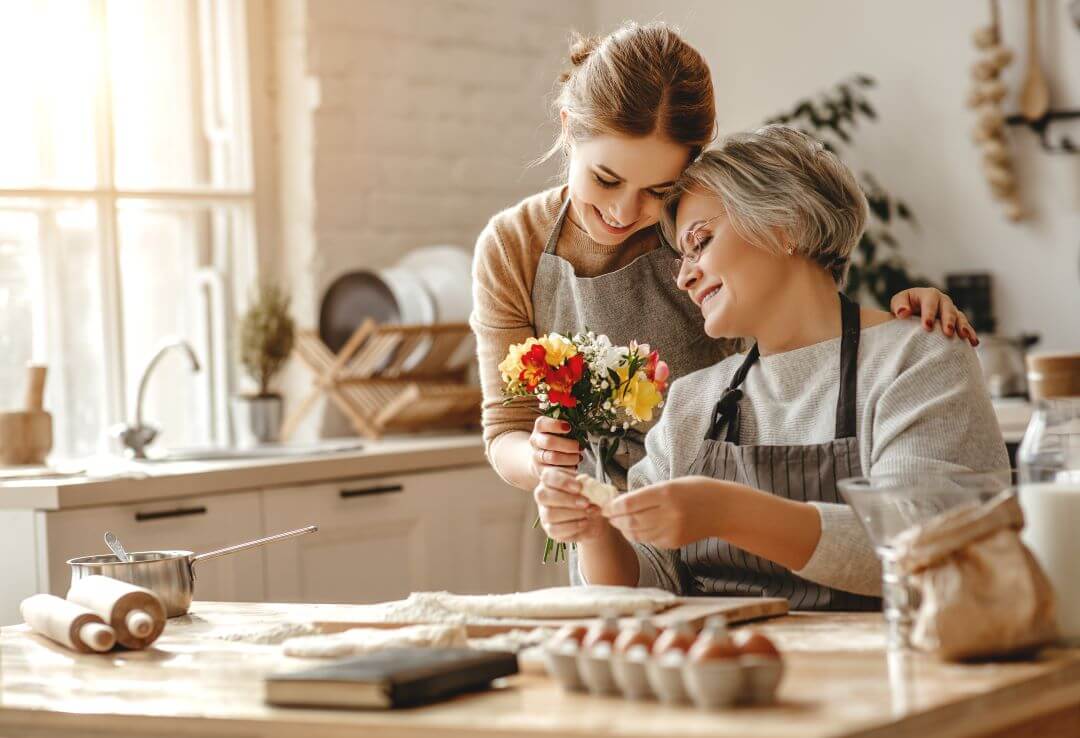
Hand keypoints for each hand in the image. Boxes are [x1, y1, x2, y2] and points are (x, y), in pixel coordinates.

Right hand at [528, 416, 581, 479]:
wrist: (540, 459)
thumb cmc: (556, 440)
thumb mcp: (558, 430)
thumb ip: (567, 427)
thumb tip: (582, 425)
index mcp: (539, 428)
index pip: (542, 423)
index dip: (555, 425)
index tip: (569, 427)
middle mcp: (535, 442)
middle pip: (549, 442)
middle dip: (568, 445)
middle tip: (580, 447)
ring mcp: (537, 457)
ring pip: (553, 457)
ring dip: (570, 458)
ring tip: (578, 457)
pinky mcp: (542, 471)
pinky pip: (556, 471)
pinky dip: (568, 469)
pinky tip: (574, 466)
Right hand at [534, 468, 609, 543]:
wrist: (594, 514)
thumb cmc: (589, 495)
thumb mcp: (590, 486)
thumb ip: (586, 484)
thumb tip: (585, 483)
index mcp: (551, 479)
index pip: (547, 476)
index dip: (562, 481)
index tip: (579, 487)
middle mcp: (543, 495)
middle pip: (543, 496)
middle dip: (567, 499)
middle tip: (586, 503)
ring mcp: (544, 513)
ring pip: (550, 514)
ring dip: (573, 513)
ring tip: (589, 512)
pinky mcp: (550, 529)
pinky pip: (555, 530)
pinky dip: (573, 526)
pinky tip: (585, 522)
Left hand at [602, 476, 723, 548]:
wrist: (724, 509)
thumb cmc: (696, 491)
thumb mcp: (672, 484)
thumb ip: (647, 494)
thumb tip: (620, 502)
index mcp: (666, 493)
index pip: (629, 504)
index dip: (612, 507)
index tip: (605, 506)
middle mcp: (668, 514)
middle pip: (630, 521)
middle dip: (615, 519)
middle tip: (607, 515)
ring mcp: (672, 531)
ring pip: (637, 534)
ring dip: (624, 528)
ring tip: (619, 522)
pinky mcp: (674, 543)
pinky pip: (649, 540)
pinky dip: (639, 535)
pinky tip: (637, 527)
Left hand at [890, 288, 978, 346]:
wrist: (912, 313)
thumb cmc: (903, 307)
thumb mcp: (898, 302)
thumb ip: (899, 306)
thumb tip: (903, 313)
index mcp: (928, 294)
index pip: (930, 302)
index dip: (929, 313)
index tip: (927, 326)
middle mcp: (942, 301)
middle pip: (948, 309)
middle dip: (948, 320)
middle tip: (948, 333)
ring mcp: (951, 310)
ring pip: (959, 317)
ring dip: (962, 326)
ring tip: (964, 336)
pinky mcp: (957, 321)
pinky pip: (966, 326)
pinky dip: (970, 334)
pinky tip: (974, 343)